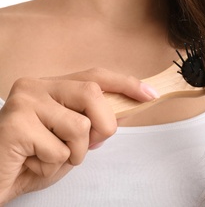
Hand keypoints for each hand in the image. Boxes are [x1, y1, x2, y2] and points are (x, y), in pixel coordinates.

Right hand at [0, 68, 157, 204]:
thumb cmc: (31, 159)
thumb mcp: (69, 139)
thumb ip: (91, 124)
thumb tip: (120, 116)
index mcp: (52, 87)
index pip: (96, 76)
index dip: (126, 84)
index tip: (150, 94)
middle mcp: (37, 86)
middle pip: (93, 94)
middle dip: (103, 125)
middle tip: (85, 145)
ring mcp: (25, 101)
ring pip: (80, 127)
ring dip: (74, 153)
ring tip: (48, 157)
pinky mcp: (16, 123)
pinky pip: (59, 150)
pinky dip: (53, 166)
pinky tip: (32, 163)